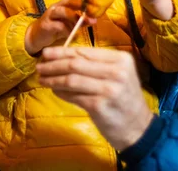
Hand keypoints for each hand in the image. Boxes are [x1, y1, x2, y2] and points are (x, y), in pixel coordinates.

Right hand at [24, 0, 95, 54]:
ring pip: (63, 12)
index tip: (95, 8)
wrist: (36, 37)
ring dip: (74, 19)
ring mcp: (49, 15)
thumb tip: (94, 19)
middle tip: (90, 17)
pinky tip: (70, 35)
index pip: (73, 0)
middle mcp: (56, 8)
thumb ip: (80, 21)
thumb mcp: (68, 24)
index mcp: (62, 5)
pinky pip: (58, 26)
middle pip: (68, 3)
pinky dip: (66, 30)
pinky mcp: (45, 25)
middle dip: (80, 8)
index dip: (84, 2)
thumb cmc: (55, 29)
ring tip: (79, 27)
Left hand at [36, 46, 153, 149]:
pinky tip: (54, 90)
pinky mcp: (99, 106)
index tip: (46, 52)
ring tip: (42, 79)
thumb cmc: (124, 99)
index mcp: (120, 59)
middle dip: (54, 64)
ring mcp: (108, 89)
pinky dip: (61, 92)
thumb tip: (63, 58)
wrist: (138, 127)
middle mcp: (116, 72)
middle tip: (39, 66)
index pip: (85, 52)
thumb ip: (95, 65)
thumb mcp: (117, 76)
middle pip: (76, 64)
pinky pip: (74, 96)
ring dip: (53, 79)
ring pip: (72, 79)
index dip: (62, 51)